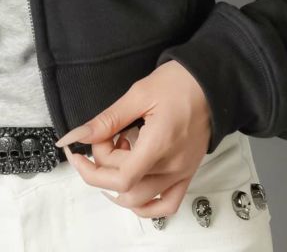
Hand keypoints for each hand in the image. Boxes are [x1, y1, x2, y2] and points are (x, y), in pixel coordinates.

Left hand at [54, 60, 212, 217]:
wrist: (211, 81)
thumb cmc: (180, 82)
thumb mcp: (138, 94)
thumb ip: (106, 120)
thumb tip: (76, 136)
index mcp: (160, 144)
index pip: (120, 178)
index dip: (92, 171)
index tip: (78, 154)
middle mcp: (172, 165)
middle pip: (126, 186)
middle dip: (104, 165)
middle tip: (104, 136)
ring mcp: (182, 172)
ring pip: (141, 199)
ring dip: (121, 182)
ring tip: (122, 151)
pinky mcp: (187, 173)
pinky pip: (167, 204)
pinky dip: (146, 205)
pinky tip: (133, 187)